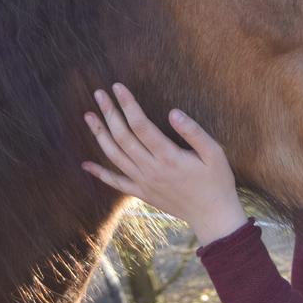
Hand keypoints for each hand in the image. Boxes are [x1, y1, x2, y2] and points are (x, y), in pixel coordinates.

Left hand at [82, 83, 247, 245]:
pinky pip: (116, 183)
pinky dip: (100, 173)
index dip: (127, 104)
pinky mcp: (142, 193)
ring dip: (100, 135)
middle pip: (123, 137)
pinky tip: (85, 165)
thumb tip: (173, 112)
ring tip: (89, 116)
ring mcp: (144, 182)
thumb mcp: (214, 153)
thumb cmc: (217, 181)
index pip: (141, 125)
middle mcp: (151, 169)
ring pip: (115, 156)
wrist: (212, 216)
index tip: (118, 87)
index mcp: (169, 156)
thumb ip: (193, 132)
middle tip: (99, 94)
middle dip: (110, 113)